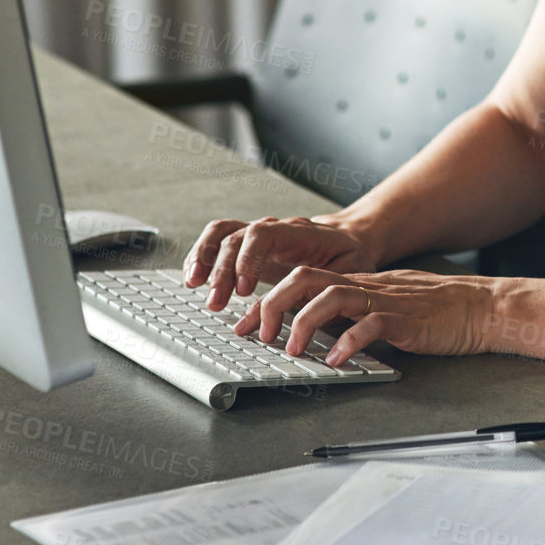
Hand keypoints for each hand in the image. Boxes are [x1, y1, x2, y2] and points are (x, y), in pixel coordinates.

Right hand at [183, 215, 372, 310]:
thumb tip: (313, 316)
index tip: (243, 291)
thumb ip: (328, 289)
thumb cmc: (350, 257)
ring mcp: (259, 234)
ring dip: (205, 258)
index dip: (248, 261)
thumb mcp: (349, 273)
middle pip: (238, 237)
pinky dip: (202, 255)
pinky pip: (219, 239)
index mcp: (299, 233)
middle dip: (222, 270)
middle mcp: (275, 228)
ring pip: (223, 233)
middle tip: (216, 302)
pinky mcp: (249, 245)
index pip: (264, 236)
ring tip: (193, 285)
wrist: (351, 238)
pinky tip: (194, 276)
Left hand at [232, 267, 496, 364]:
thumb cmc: (436, 312)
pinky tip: (335, 360)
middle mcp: (366, 287)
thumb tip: (317, 335)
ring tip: (292, 349)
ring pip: (332, 297)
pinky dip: (348, 342)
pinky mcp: (404, 319)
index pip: (301, 280)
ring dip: (304, 323)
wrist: (481, 308)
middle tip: (256, 333)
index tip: (241, 323)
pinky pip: (371, 325)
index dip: (267, 300)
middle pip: (307, 279)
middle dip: (273, 304)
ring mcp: (384, 301)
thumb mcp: (385, 308)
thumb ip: (353, 315)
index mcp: (358, 284)